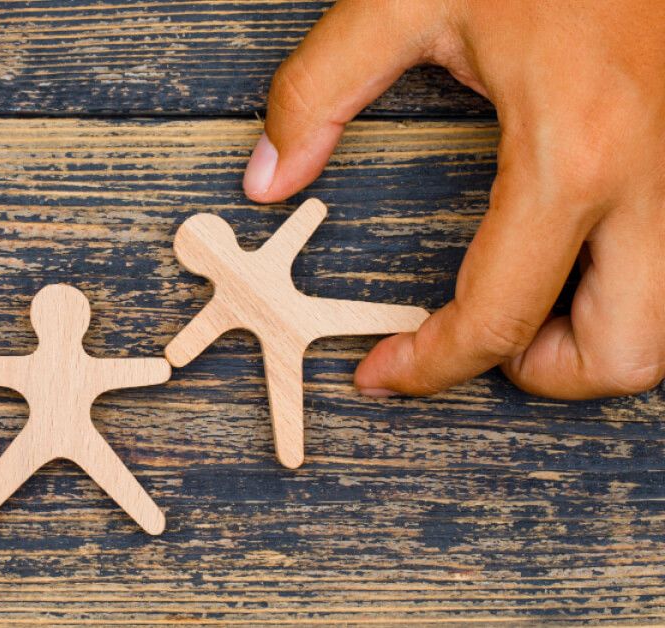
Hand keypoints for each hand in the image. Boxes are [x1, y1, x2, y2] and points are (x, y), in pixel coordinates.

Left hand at [246, 0, 664, 399]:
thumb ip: (320, 90)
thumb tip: (266, 176)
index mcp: (576, 151)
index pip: (499, 317)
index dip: (432, 366)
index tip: (385, 373)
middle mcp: (657, 176)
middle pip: (626, 355)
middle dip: (543, 373)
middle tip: (478, 342)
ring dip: (593, 335)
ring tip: (523, 298)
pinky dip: (624, 285)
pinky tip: (572, 247)